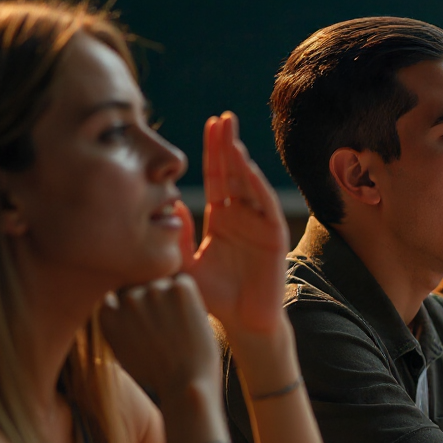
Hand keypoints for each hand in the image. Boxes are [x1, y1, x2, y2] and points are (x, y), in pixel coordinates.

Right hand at [99, 274, 220, 399]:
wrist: (185, 384)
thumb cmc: (157, 373)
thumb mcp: (122, 349)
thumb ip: (116, 321)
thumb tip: (115, 298)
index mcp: (108, 314)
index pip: (119, 294)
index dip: (136, 309)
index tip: (147, 326)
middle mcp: (127, 299)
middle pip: (140, 285)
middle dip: (153, 301)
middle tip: (167, 328)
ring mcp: (153, 291)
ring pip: (162, 281)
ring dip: (171, 298)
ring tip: (179, 328)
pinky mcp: (179, 288)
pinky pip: (183, 281)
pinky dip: (189, 297)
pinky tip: (190, 320)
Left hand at [180, 112, 288, 338]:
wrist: (243, 323)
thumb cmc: (213, 299)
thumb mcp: (185, 265)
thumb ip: (175, 236)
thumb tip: (168, 204)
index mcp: (221, 220)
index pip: (217, 178)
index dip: (213, 152)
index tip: (210, 125)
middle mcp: (242, 217)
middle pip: (234, 173)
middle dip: (228, 145)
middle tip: (223, 118)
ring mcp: (259, 224)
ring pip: (250, 185)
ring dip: (241, 160)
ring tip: (232, 136)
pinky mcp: (273, 236)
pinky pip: (264, 205)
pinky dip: (256, 185)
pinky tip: (246, 167)